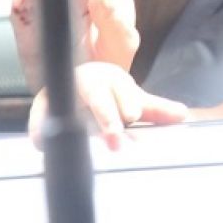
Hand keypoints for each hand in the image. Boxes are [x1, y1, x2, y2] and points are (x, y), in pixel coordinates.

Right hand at [28, 62, 187, 150]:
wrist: (77, 80)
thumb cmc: (109, 92)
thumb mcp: (133, 99)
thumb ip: (156, 109)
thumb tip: (183, 115)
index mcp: (111, 79)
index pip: (120, 90)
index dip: (126, 103)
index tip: (133, 116)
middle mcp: (87, 83)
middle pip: (97, 98)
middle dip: (106, 118)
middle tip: (116, 141)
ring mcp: (64, 94)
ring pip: (68, 106)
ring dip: (73, 127)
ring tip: (81, 143)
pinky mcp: (42, 107)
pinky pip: (39, 117)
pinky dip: (39, 129)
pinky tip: (40, 143)